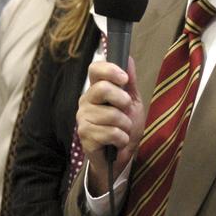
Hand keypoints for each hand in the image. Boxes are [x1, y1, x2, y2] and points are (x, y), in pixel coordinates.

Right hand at [77, 58, 145, 194]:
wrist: (120, 157)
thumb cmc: (124, 128)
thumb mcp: (132, 103)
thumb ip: (130, 83)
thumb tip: (128, 58)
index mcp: (96, 90)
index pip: (95, 69)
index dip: (110, 70)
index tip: (124, 79)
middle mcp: (86, 102)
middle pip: (102, 89)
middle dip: (122, 101)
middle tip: (126, 111)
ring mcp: (83, 119)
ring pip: (111, 114)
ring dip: (125, 125)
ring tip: (122, 131)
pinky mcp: (85, 136)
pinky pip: (110, 133)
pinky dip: (121, 139)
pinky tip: (117, 142)